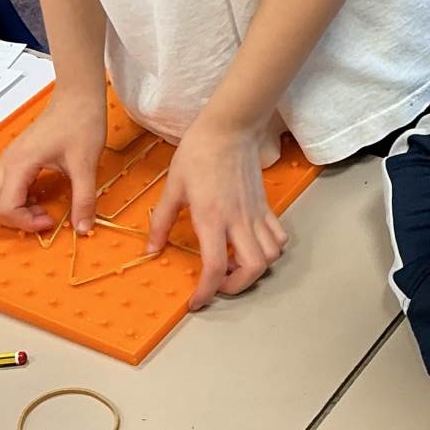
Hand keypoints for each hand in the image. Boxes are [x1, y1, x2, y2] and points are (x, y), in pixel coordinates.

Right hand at [0, 84, 105, 233]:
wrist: (78, 97)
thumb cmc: (80, 123)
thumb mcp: (85, 165)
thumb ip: (83, 199)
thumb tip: (83, 228)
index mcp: (19, 164)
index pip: (4, 208)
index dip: (25, 222)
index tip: (50, 221)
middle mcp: (7, 162)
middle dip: (14, 219)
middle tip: (44, 217)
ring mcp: (8, 159)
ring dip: (8, 208)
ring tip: (37, 207)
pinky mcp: (15, 157)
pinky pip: (0, 185)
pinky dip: (12, 197)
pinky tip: (37, 195)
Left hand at [145, 117, 287, 309]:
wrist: (229, 128)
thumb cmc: (199, 153)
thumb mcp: (173, 187)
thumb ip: (161, 221)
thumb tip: (151, 248)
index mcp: (212, 218)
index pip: (215, 267)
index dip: (206, 291)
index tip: (197, 301)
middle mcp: (238, 220)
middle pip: (253, 268)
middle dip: (236, 287)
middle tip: (218, 285)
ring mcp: (255, 213)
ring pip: (270, 255)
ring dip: (255, 269)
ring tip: (235, 266)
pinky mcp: (265, 206)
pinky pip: (278, 236)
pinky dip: (270, 250)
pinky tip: (251, 246)